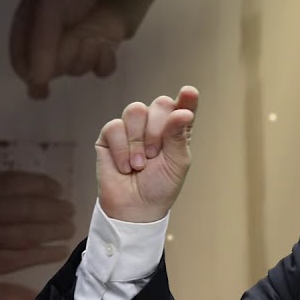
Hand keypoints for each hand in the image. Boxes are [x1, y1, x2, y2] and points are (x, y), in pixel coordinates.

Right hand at [0, 172, 74, 299]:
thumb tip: (35, 193)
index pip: (14, 183)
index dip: (40, 184)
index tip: (57, 189)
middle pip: (26, 208)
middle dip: (53, 209)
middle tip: (69, 210)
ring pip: (27, 233)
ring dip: (53, 231)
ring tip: (69, 229)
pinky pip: (23, 257)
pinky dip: (45, 254)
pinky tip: (60, 251)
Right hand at [9, 0, 127, 97]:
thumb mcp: (46, 12)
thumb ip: (40, 46)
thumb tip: (37, 80)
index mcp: (29, 35)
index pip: (24, 65)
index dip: (32, 75)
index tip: (42, 84)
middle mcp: (51, 47)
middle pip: (53, 71)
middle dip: (65, 57)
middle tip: (74, 36)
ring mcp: (76, 51)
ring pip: (77, 70)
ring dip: (86, 55)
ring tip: (91, 34)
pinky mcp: (99, 53)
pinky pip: (101, 71)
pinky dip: (104, 61)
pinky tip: (104, 45)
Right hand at [96, 86, 197, 222]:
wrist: (135, 208)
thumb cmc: (160, 187)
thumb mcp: (177, 163)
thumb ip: (179, 136)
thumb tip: (182, 111)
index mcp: (176, 130)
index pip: (183, 107)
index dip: (187, 98)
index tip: (189, 92)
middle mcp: (154, 125)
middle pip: (160, 104)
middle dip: (158, 130)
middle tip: (155, 155)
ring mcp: (131, 129)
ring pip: (135, 110)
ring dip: (139, 141)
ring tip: (140, 164)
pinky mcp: (109, 136)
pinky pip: (114, 126)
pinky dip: (122, 150)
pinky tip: (126, 166)